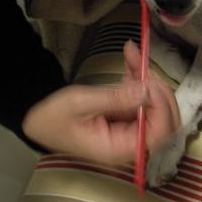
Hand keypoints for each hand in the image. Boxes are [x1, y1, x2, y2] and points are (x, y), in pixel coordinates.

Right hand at [22, 40, 179, 163]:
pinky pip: (142, 98)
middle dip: (158, 88)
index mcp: (118, 148)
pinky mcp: (125, 118)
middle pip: (164, 119)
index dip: (161, 105)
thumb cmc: (52, 117)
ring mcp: (129, 130)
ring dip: (148, 77)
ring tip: (132, 53)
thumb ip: (115, 98)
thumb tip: (147, 90)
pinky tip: (130, 57)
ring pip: (155, 104)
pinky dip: (139, 78)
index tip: (149, 79)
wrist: (37, 119)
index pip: (158, 132)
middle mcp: (129, 143)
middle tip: (141, 62)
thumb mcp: (80, 103)